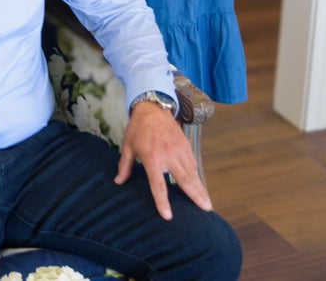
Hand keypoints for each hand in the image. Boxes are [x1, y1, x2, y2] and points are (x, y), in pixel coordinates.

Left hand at [115, 101, 212, 219]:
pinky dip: (196, 176)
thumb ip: (124, 166)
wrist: (153, 108)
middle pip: (184, 180)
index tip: (168, 216)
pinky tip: (199, 185)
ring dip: (200, 188)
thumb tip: (118, 182)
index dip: (162, 202)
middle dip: (196, 196)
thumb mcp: (128, 147)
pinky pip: (193, 164)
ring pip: (192, 173)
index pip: (158, 185)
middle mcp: (168, 156)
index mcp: (152, 158)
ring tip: (207, 203)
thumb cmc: (138, 128)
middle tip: (206, 210)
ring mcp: (179, 150)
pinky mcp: (186, 145)